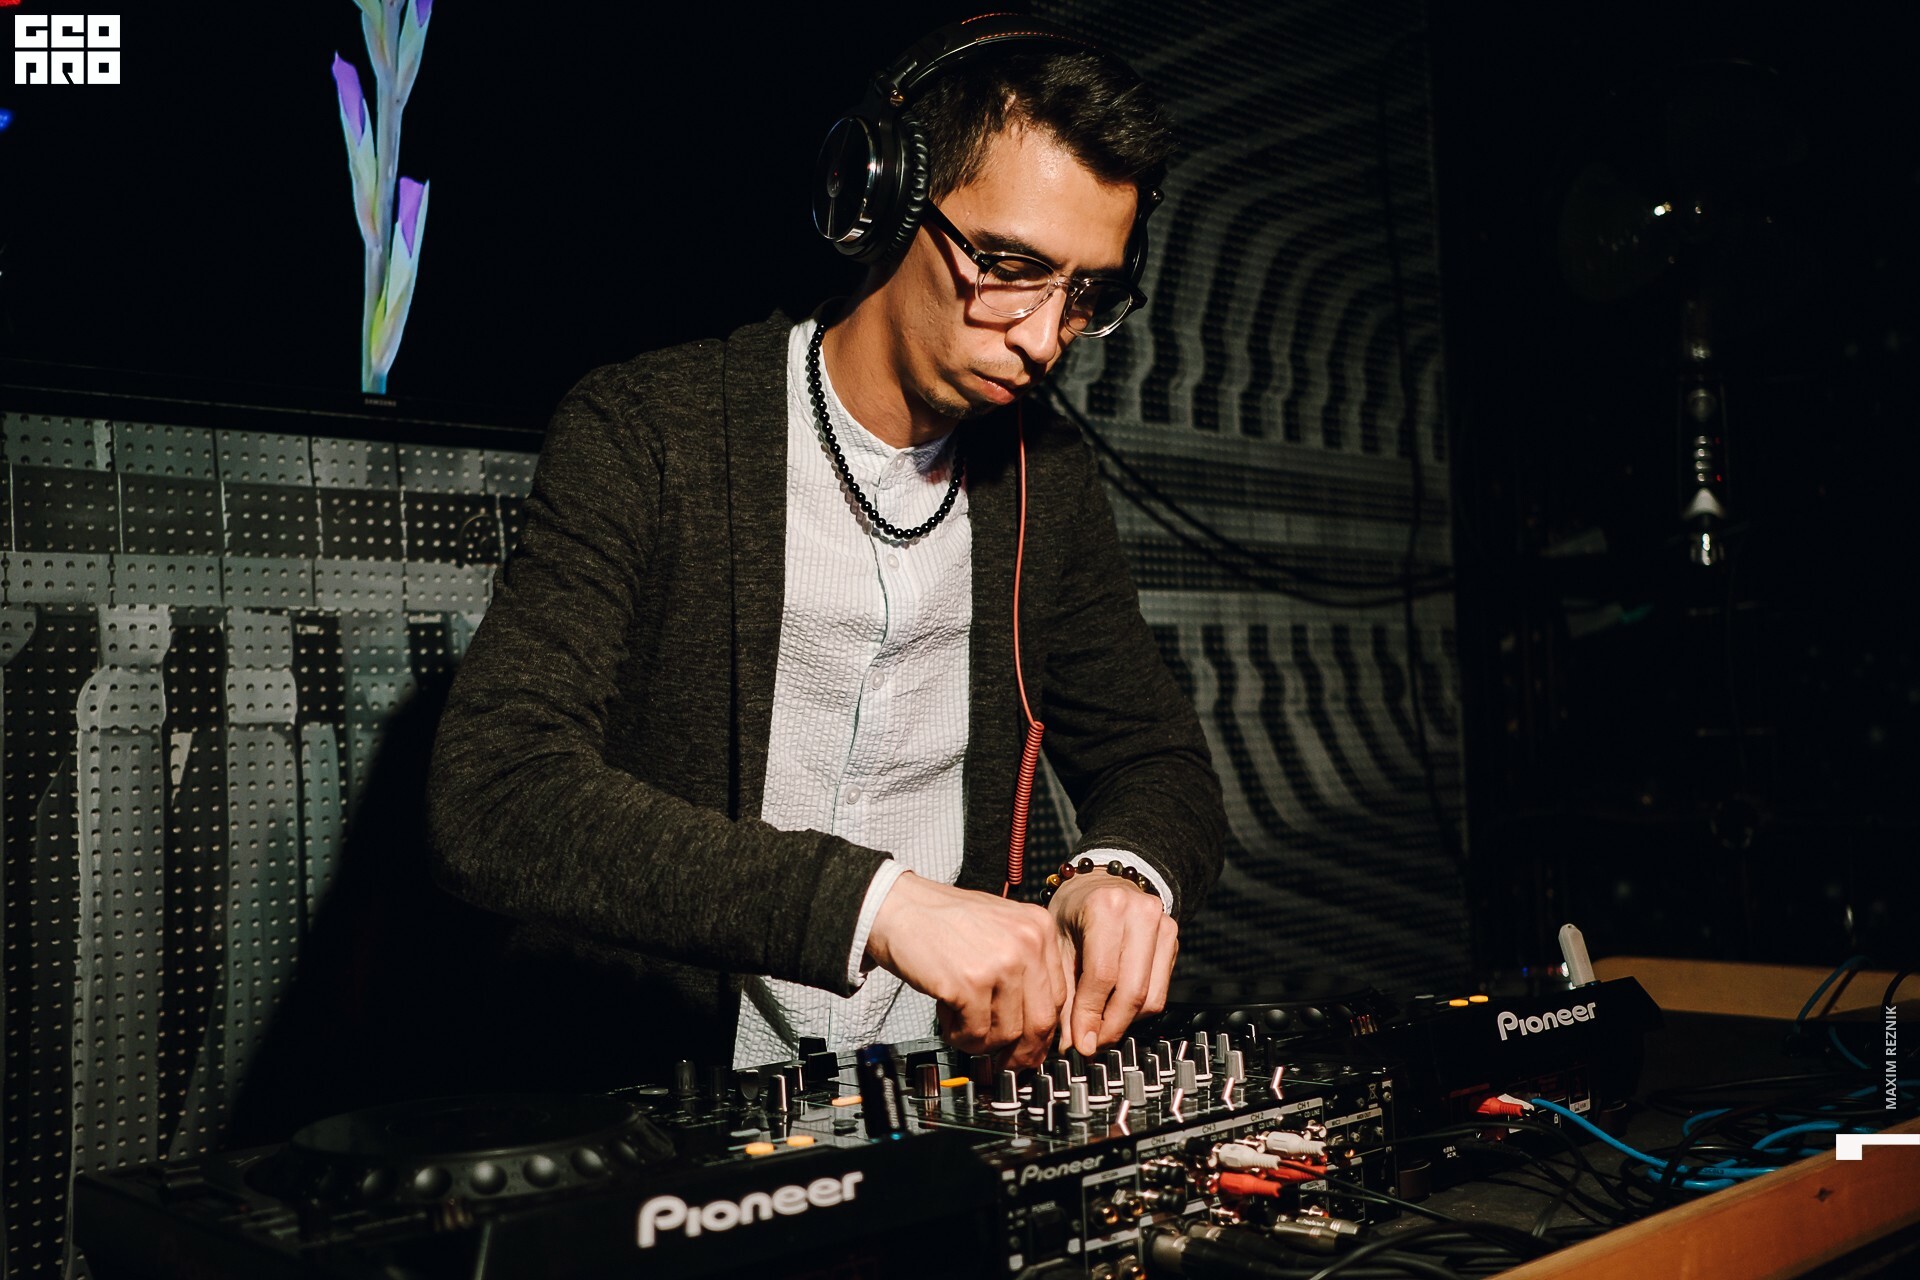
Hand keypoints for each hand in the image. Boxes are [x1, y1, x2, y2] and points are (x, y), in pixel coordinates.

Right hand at [865, 873, 1067, 1069]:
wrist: (897, 906)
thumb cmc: (942, 920)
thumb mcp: (1000, 928)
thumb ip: (1024, 966)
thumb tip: (1036, 1024)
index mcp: (1039, 928)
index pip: (1059, 996)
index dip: (1044, 1030)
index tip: (1031, 1046)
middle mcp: (1027, 943)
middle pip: (1042, 1021)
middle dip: (1023, 1051)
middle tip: (1006, 1062)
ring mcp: (1001, 963)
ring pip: (1008, 1033)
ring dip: (982, 1041)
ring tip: (961, 1021)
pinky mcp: (970, 983)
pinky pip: (975, 1034)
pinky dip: (959, 1035)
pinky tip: (947, 1015)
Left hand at [1048, 869, 1178, 1055]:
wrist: (1104, 881)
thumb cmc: (1076, 910)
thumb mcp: (1059, 942)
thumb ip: (1064, 992)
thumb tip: (1071, 1042)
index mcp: (1106, 907)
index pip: (1102, 975)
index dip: (1090, 1015)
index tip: (1080, 1043)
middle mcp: (1140, 913)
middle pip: (1133, 990)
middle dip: (1111, 1026)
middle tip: (1092, 1044)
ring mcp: (1163, 924)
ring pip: (1151, 996)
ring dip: (1125, 1022)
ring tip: (1101, 1028)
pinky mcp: (1174, 939)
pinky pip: (1161, 990)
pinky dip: (1138, 1009)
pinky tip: (1117, 1009)